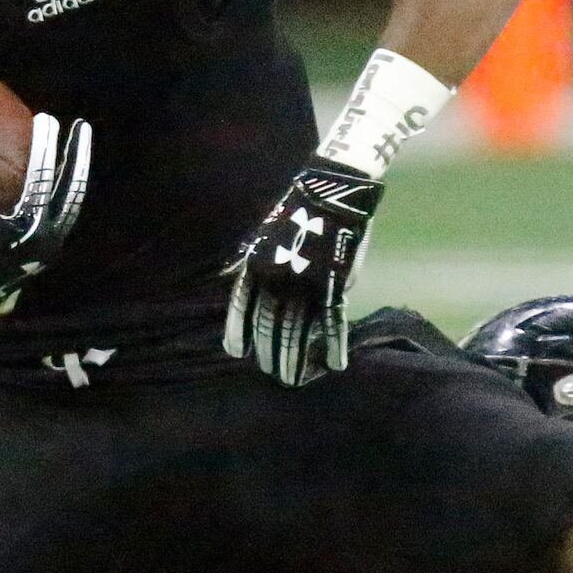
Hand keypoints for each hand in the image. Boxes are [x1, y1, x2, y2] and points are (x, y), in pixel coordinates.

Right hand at [0, 115, 90, 327]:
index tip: (47, 119)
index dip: (46, 145)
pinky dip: (61, 191)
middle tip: (81, 126)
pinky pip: (61, 213)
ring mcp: (50, 246)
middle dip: (77, 156)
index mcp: (33, 227)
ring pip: (71, 202)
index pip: (44, 176)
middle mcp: (50, 238)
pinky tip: (57, 177)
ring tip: (74, 148)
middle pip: (72, 189)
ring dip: (72, 173)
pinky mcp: (43, 251)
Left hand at [224, 157, 383, 386]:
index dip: (238, 334)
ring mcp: (306, 285)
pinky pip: (333, 323)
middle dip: (271, 355)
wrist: (329, 192)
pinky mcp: (334, 286)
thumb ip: (254, 266)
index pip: (242, 309)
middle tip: (274, 374)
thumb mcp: (261, 237)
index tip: (238, 354)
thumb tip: (247, 290)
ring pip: (297, 333)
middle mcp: (277, 280)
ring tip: (293, 380)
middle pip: (269, 328)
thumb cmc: (295, 212)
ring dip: (296, 360)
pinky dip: (333, 346)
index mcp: (256, 268)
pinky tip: (334, 365)